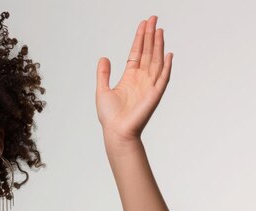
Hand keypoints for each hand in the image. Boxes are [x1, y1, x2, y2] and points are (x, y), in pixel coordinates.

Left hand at [95, 16, 172, 143]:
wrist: (116, 131)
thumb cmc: (110, 116)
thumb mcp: (102, 89)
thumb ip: (103, 73)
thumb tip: (104, 57)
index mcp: (129, 77)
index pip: (136, 53)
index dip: (140, 38)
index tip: (143, 24)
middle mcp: (141, 79)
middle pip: (148, 52)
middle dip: (150, 36)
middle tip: (153, 19)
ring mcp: (149, 86)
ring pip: (155, 60)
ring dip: (158, 45)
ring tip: (159, 30)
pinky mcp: (154, 94)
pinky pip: (162, 78)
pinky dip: (166, 66)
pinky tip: (168, 54)